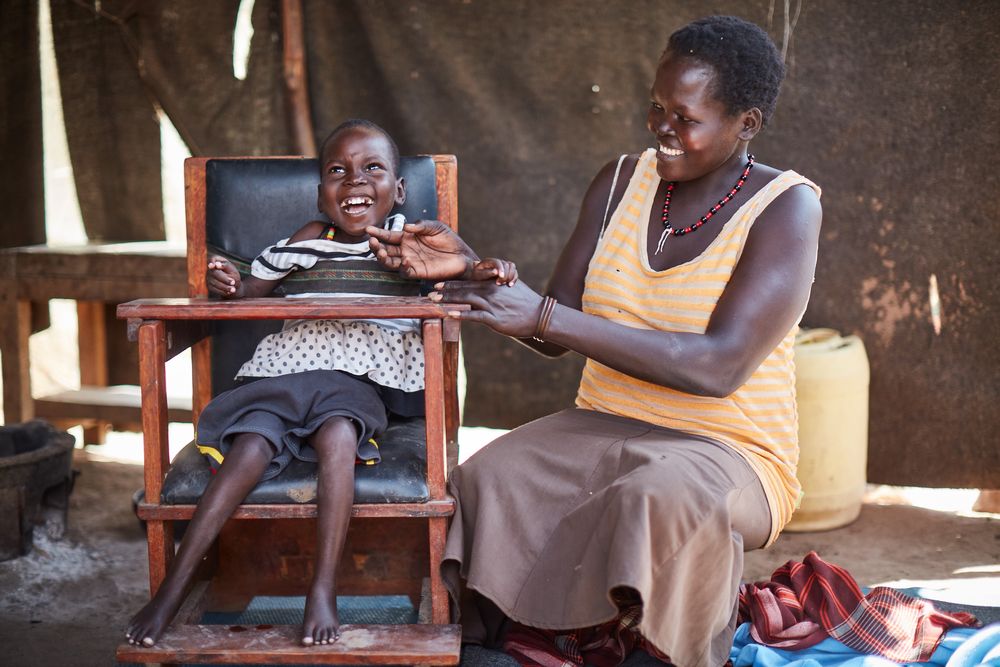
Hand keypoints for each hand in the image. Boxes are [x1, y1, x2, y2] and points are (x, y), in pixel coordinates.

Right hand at [207, 256, 241, 297]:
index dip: (212, 263)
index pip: (212, 260)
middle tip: (233, 282)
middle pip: (215, 273)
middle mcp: (209, 268)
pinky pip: (215, 289)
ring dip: (225, 287)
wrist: (232, 283)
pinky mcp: (209, 286)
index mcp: (215, 260)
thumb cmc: (232, 273)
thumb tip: (216, 264)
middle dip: (224, 279)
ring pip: (215, 283)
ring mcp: (208, 277)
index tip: (214, 266)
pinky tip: (229, 292)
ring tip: (233, 290)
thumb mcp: (232, 268)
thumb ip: (225, 265)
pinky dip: (223, 291)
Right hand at [366, 220, 478, 279]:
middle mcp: (405, 250)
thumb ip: (421, 225)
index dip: (378, 233)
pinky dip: (402, 267)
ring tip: (382, 252)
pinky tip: (405, 260)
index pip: (389, 235)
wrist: (461, 255)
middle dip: (377, 246)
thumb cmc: (449, 239)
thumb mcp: (435, 227)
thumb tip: (405, 227)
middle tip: (373, 242)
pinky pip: (405, 272)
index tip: (368, 229)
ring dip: (384, 258)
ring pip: (391, 262)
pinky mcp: (418, 272)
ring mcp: (410, 262)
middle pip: (386, 249)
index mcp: (407, 238)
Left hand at [429, 279, 543, 337]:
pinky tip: (450, 314)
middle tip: (429, 292)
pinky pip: (475, 315)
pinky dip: (462, 314)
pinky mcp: (494, 318)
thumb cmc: (525, 302)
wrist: (539, 315)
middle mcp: (490, 291)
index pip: (469, 281)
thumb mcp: (511, 286)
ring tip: (433, 302)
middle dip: (445, 291)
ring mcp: (492, 304)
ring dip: (448, 300)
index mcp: (493, 283)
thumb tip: (485, 286)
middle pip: (463, 289)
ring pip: (465, 299)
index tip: (438, 284)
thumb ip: (496, 285)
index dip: (452, 283)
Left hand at [471, 258, 517, 285]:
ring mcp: (503, 266)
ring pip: (512, 266)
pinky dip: (514, 278)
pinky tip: (510, 285)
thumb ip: (486, 273)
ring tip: (505, 284)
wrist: (477, 280)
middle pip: (506, 265)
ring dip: (511, 276)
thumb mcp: (478, 275)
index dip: (501, 269)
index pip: (498, 262)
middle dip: (505, 275)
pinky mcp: (508, 271)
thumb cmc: (476, 277)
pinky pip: (515, 272)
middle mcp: (498, 262)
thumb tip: (496, 271)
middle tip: (498, 283)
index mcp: (489, 261)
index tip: (501, 277)